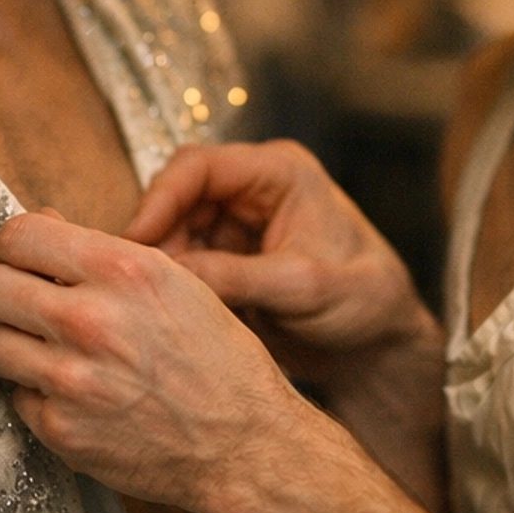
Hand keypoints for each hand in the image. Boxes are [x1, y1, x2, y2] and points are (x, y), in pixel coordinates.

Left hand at [0, 211, 312, 512]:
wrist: (242, 443)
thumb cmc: (216, 360)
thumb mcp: (174, 282)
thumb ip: (102, 253)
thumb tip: (41, 223)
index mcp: (121, 270)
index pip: (18, 236)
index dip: (14, 248)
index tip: (21, 261)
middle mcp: (89, 319)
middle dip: (6, 294)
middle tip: (28, 308)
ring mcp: (70, 379)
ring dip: (15, 347)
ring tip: (51, 354)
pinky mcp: (60, 429)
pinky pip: (15, 397)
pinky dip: (36, 395)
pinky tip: (73, 395)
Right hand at [126, 141, 436, 389]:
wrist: (378, 345)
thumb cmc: (364, 302)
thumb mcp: (303, 287)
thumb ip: (238, 276)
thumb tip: (171, 272)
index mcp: (280, 172)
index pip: (200, 166)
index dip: (160, 198)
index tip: (135, 240)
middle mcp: (254, 188)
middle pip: (178, 196)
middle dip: (158, 237)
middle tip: (143, 281)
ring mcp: (239, 223)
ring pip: (174, 230)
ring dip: (165, 263)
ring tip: (162, 301)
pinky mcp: (228, 256)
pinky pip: (185, 260)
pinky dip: (176, 282)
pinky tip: (175, 309)